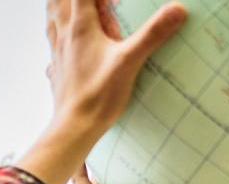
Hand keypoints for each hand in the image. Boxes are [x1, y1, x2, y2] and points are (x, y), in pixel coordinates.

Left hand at [47, 0, 187, 141]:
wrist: (75, 126)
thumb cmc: (99, 95)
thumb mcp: (130, 60)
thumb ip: (152, 34)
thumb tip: (177, 9)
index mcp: (81, 27)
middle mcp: (64, 35)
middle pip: (58, 2)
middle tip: (88, 1)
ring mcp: (57, 52)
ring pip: (51, 20)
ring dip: (58, 8)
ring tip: (67, 6)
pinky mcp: (56, 69)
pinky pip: (52, 45)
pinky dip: (56, 35)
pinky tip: (63, 44)